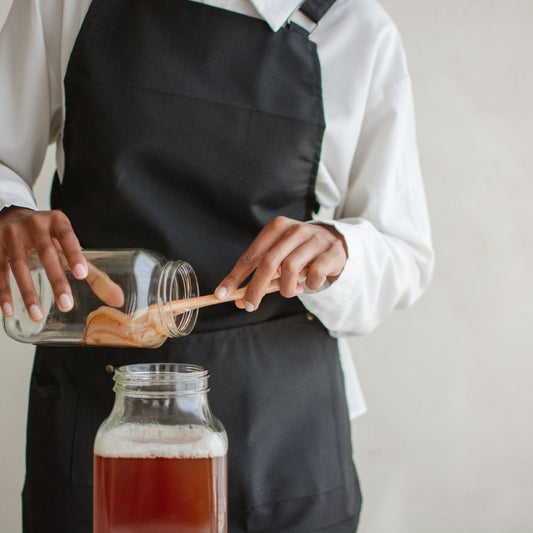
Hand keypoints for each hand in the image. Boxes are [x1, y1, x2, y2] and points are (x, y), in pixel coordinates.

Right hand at [0, 207, 87, 320]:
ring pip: (19, 265)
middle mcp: (35, 224)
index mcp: (58, 222)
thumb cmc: (50, 238)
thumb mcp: (70, 248)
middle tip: (66, 305)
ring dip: (28, 292)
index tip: (82, 275)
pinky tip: (8, 310)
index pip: (68, 237)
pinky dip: (3, 291)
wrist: (12, 216)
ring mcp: (13, 234)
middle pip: (46, 254)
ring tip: (37, 315)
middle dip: (56, 280)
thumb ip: (93, 273)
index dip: (75, 255)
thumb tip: (118, 300)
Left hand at [215, 216, 346, 311]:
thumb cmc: (300, 252)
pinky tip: (309, 283)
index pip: (251, 255)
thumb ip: (262, 274)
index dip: (235, 276)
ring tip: (290, 291)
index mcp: (277, 228)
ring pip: (290, 269)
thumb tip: (239, 300)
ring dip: (286, 288)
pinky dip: (308, 285)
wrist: (335, 243)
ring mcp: (314, 240)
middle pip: (268, 262)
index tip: (222, 294)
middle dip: (255, 288)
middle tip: (249, 305)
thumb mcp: (280, 256)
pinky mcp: (330, 252)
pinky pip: (314, 275)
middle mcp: (294, 230)